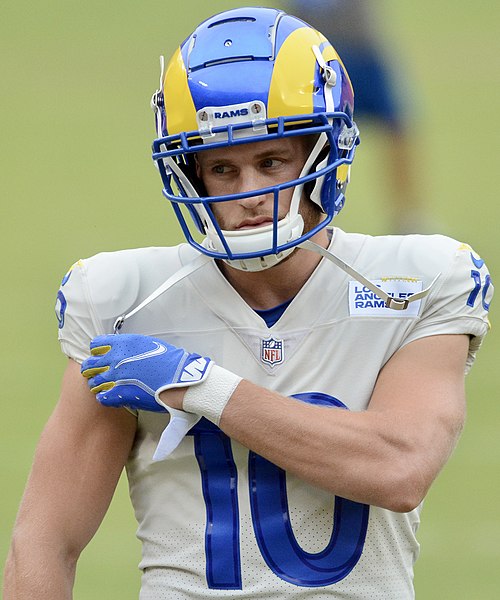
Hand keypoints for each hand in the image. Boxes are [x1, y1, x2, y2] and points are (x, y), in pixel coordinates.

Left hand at [81, 334, 212, 411]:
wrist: (179, 380)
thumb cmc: (170, 362)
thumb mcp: (150, 344)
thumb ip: (132, 347)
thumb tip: (126, 351)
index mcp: (123, 344)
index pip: (95, 345)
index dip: (98, 352)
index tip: (103, 356)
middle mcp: (116, 359)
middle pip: (90, 365)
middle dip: (94, 369)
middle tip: (100, 374)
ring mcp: (116, 378)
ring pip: (93, 383)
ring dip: (99, 385)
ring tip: (107, 387)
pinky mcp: (119, 395)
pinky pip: (102, 397)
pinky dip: (106, 398)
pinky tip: (113, 397)